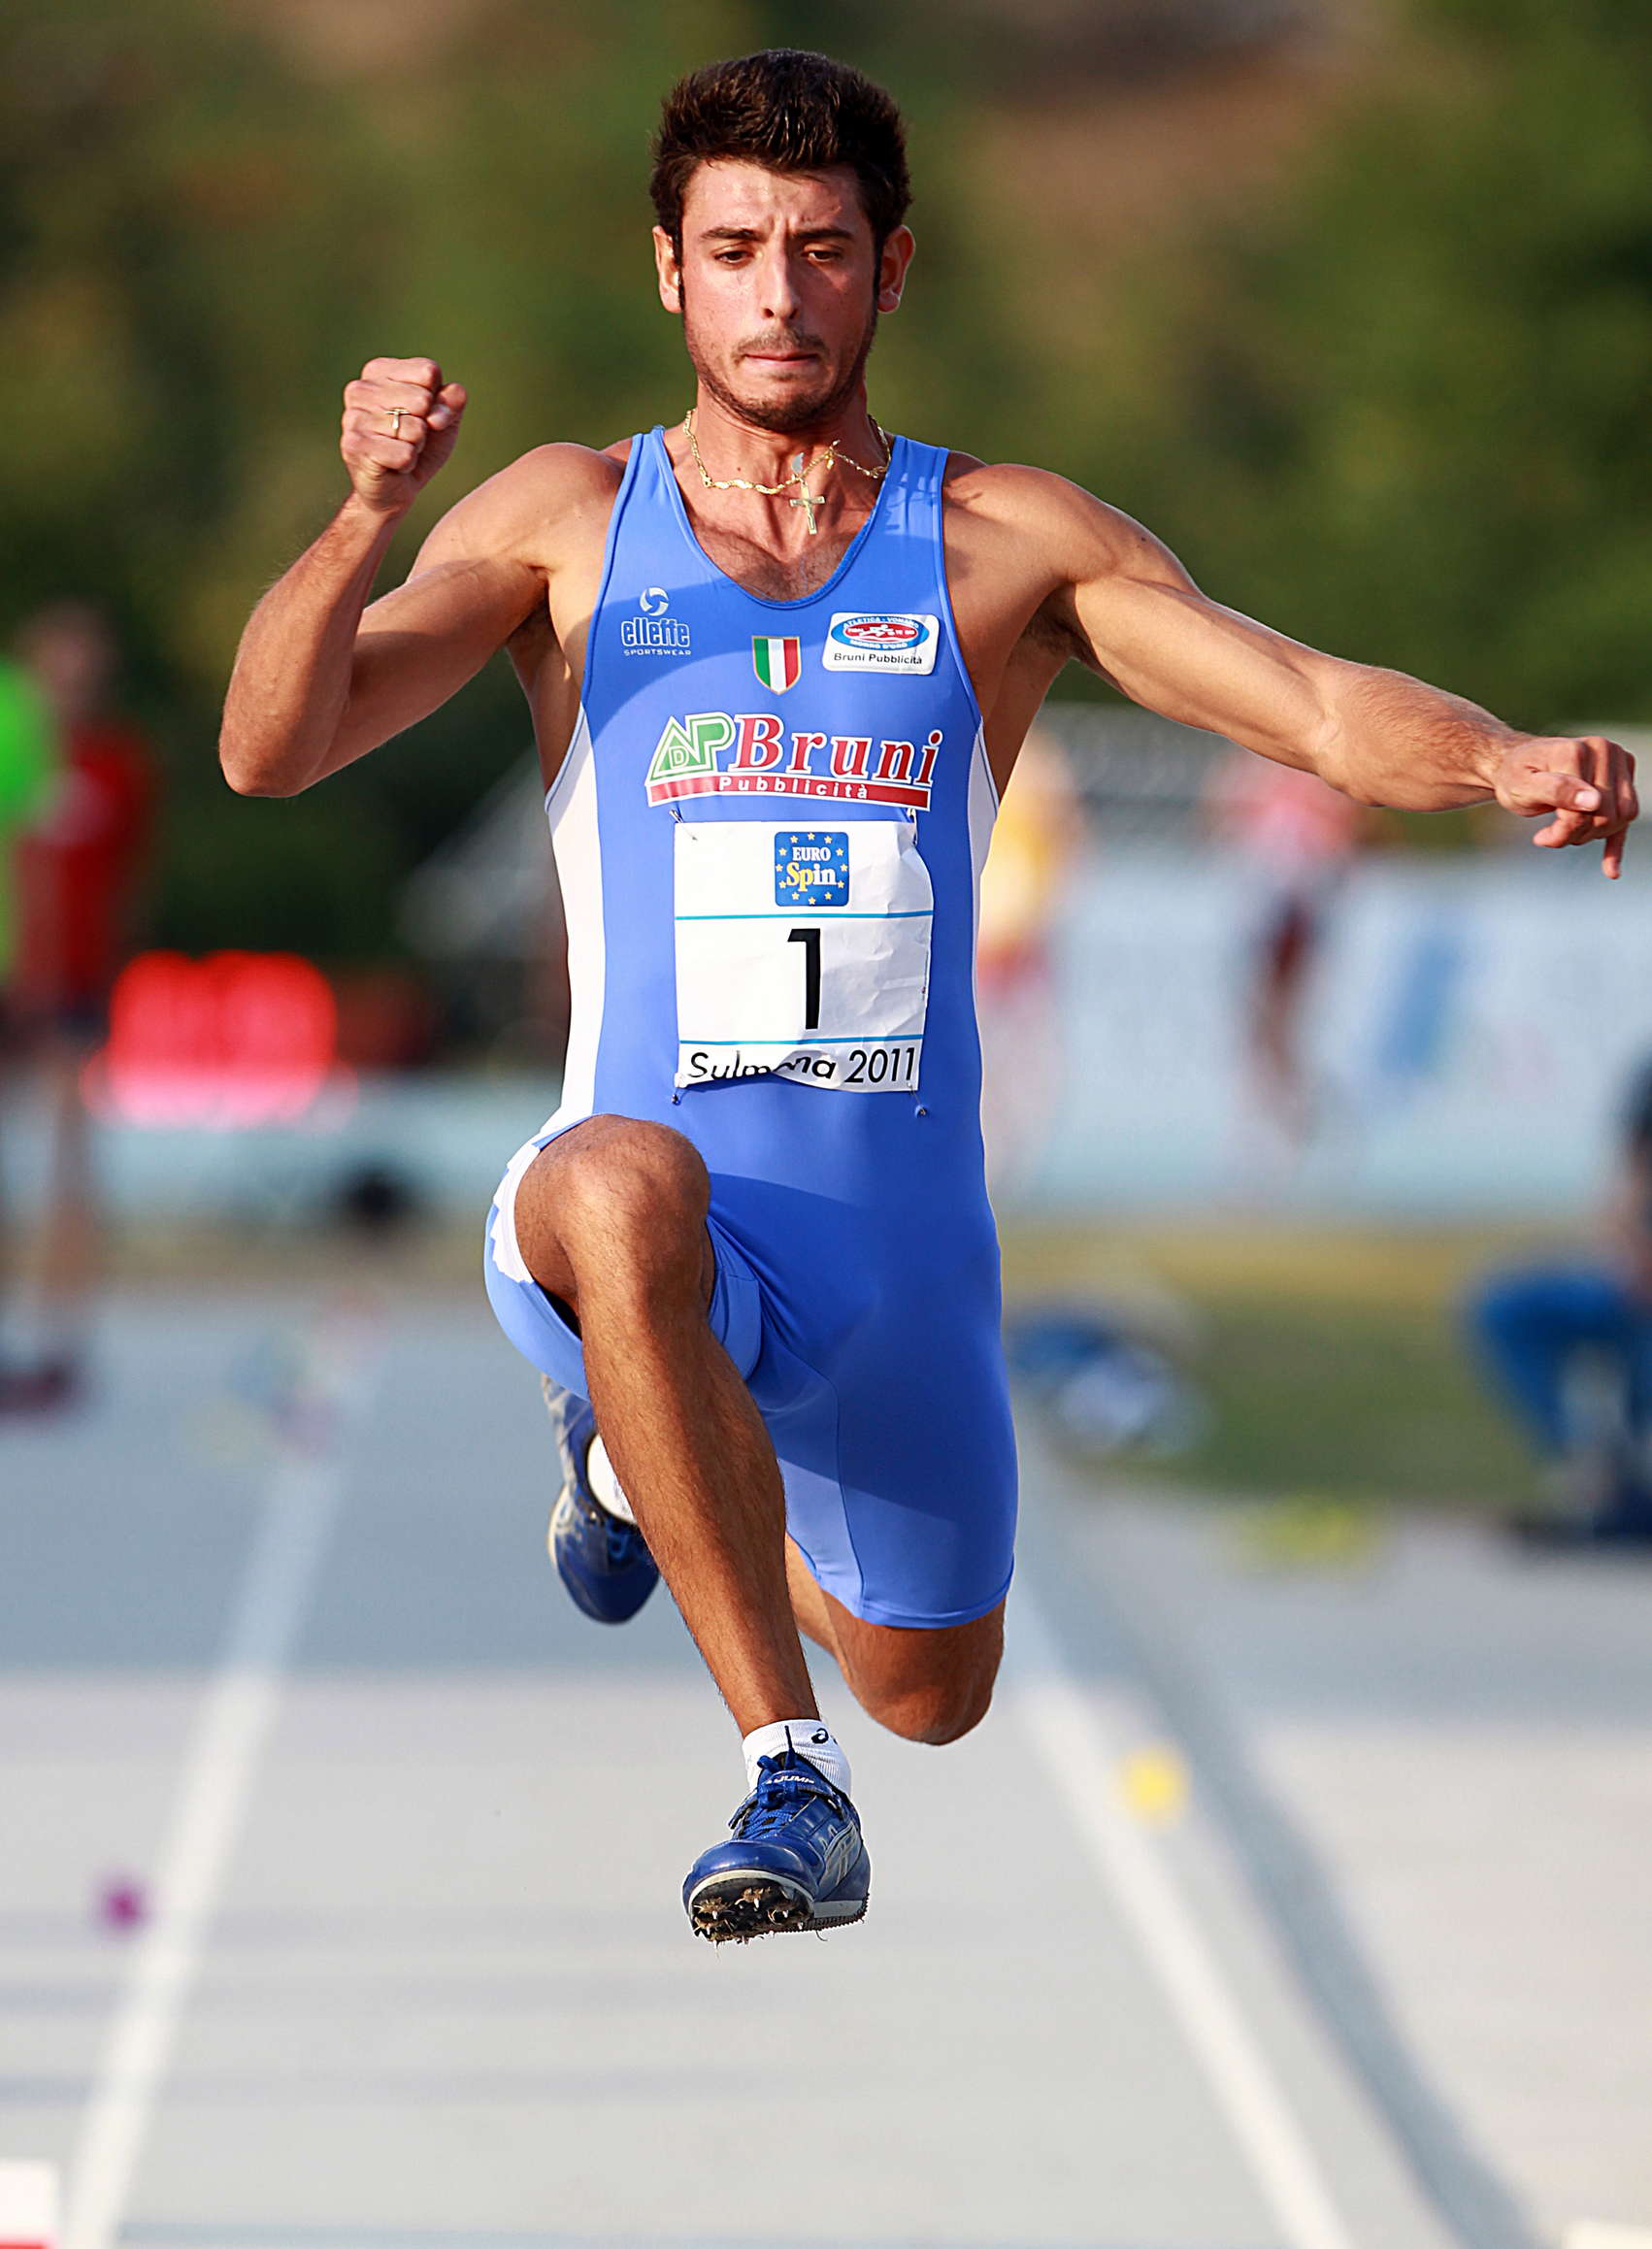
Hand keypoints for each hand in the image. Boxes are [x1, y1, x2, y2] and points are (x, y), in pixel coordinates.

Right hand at [340, 356, 466, 516]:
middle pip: (422, 399)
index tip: (423, 414)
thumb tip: (436, 414)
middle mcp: (360, 388)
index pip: (428, 371)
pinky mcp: (354, 445)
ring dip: (416, 446)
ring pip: (415, 429)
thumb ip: (452, 400)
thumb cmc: (419, 445)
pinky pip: (405, 453)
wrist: (394, 489)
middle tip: (409, 437)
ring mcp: (354, 416)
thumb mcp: (444, 418)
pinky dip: (407, 463)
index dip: (437, 399)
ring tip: (399, 449)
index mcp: (379, 370)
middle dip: (425, 425)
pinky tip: (393, 465)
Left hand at [1493, 733, 1637, 878]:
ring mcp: (1618, 762)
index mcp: (1578, 750)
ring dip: (1592, 834)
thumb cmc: (1515, 776)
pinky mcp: (1623, 777)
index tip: (1540, 839)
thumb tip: (1594, 800)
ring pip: (1619, 817)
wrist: (1517, 765)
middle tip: (1551, 834)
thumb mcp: (1522, 786)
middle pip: (1605, 814)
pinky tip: (1610, 869)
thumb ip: (1556, 790)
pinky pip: (1628, 814)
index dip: (1563, 830)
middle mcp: (1604, 750)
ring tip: (1565, 830)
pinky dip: (1616, 842)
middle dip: (1576, 833)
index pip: (1585, 808)